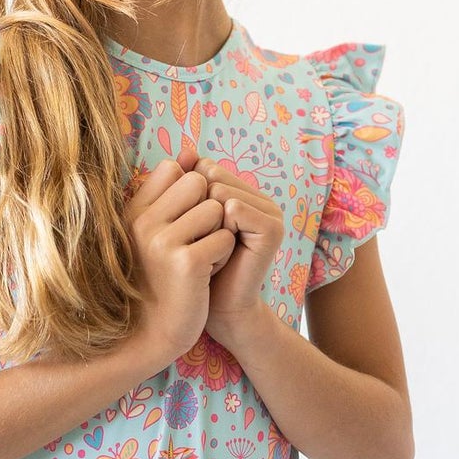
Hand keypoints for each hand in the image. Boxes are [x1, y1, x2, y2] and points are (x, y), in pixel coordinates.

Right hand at [121, 151, 234, 368]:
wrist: (152, 335)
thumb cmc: (158, 282)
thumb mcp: (155, 233)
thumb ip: (169, 192)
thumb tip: (190, 151)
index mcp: (132, 212)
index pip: (173, 169)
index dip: (191, 192)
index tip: (183, 225)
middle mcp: (141, 222)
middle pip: (198, 182)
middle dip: (209, 210)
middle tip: (196, 243)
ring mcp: (161, 241)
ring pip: (216, 209)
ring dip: (218, 234)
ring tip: (200, 261)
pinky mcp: (185, 262)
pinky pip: (225, 237)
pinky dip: (223, 256)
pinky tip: (205, 276)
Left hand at [179, 149, 283, 340]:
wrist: (213, 309)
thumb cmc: (196, 267)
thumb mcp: (187, 221)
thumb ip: (186, 185)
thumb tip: (185, 150)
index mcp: (241, 192)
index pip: (205, 168)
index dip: (188, 198)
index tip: (190, 231)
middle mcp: (259, 197)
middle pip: (212, 176)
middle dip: (196, 209)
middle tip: (200, 243)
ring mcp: (269, 211)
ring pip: (220, 191)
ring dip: (205, 223)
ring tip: (210, 249)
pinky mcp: (273, 228)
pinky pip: (234, 208)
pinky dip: (219, 230)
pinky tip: (221, 253)